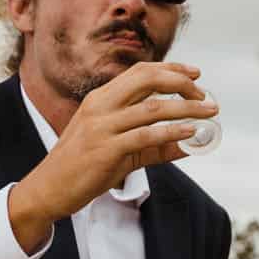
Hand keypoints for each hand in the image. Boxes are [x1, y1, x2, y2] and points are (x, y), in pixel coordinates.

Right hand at [7, 62, 216, 249]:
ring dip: (187, 108)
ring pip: (152, 107)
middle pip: (147, 78)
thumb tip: (191, 144)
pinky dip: (171, 131)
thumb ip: (155, 145)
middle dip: (181, 82)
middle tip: (204, 95)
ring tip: (210, 112)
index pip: (140, 71)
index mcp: (101, 99)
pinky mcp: (105, 149)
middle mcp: (100, 106)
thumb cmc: (84, 166)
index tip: (196, 74)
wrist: (48, 190)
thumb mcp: (121, 148)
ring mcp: (101, 127)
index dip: (172, 69)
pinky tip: (190, 132)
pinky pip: (145, 135)